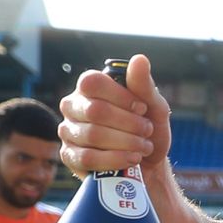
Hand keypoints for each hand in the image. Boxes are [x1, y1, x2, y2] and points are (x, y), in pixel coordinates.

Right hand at [56, 55, 169, 175]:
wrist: (149, 164)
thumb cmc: (148, 130)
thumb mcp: (154, 106)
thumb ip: (144, 85)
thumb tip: (140, 59)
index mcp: (89, 88)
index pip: (92, 82)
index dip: (121, 96)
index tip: (142, 108)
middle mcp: (73, 106)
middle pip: (96, 111)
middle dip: (129, 124)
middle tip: (147, 130)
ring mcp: (68, 131)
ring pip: (93, 135)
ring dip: (127, 143)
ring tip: (144, 146)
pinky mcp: (69, 155)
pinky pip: (87, 157)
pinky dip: (115, 159)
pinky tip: (132, 158)